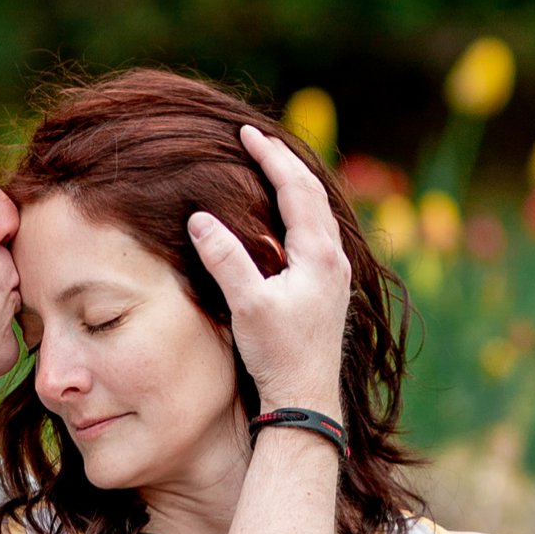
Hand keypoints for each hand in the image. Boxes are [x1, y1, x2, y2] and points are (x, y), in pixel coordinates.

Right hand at [187, 125, 351, 418]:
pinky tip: (285, 219)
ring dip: (295, 187)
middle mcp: (334, 259)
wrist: (307, 400)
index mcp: (319, 254)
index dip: (271, 157)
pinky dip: (300, 213)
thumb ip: (225, 259)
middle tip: (257, 141)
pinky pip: (318, 234)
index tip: (246, 133)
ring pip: (319, 214)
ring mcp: (335, 275)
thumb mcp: (247, 305)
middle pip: (313, 193)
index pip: (295, 188)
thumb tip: (199, 218)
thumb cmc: (279, 355)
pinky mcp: (328, 291)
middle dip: (284, 163)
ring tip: (272, 169)